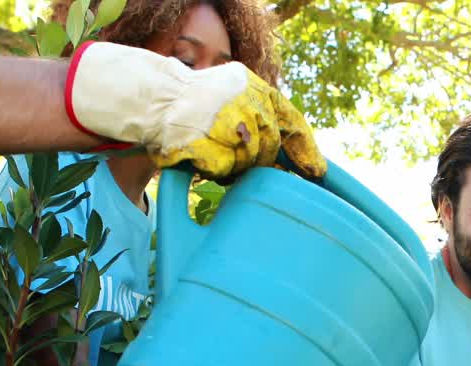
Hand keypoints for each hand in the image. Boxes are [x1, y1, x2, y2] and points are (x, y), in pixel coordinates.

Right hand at [64, 42, 326, 180]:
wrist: (154, 99)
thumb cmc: (199, 104)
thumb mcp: (237, 95)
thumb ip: (265, 117)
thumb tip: (304, 160)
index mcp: (255, 87)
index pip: (293, 122)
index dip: (306, 151)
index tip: (316, 172)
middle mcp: (244, 102)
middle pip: (270, 148)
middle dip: (260, 160)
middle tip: (239, 157)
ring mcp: (224, 123)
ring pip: (248, 162)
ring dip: (236, 166)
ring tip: (216, 152)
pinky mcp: (205, 144)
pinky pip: (223, 170)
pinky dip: (216, 169)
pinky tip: (203, 157)